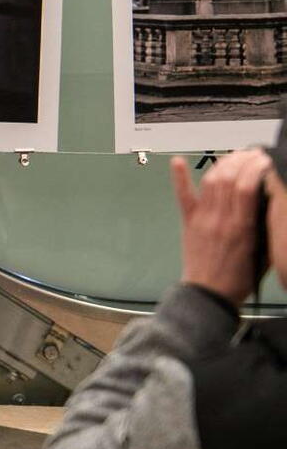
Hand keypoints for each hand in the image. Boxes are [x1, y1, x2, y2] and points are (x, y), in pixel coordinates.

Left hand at [171, 149, 271, 305]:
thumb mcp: (263, 254)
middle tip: (253, 153)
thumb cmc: (240, 277)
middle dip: (242, 160)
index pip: (247, 188)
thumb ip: (265, 228)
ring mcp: (203, 219)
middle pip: (229, 179)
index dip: (256, 168)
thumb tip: (270, 202)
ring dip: (222, 163)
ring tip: (235, 155)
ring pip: (210, 183)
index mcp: (242, 228)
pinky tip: (177, 161)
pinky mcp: (188, 222)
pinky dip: (180, 177)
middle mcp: (221, 219)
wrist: (210, 294)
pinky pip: (183, 196)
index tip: (265, 159)